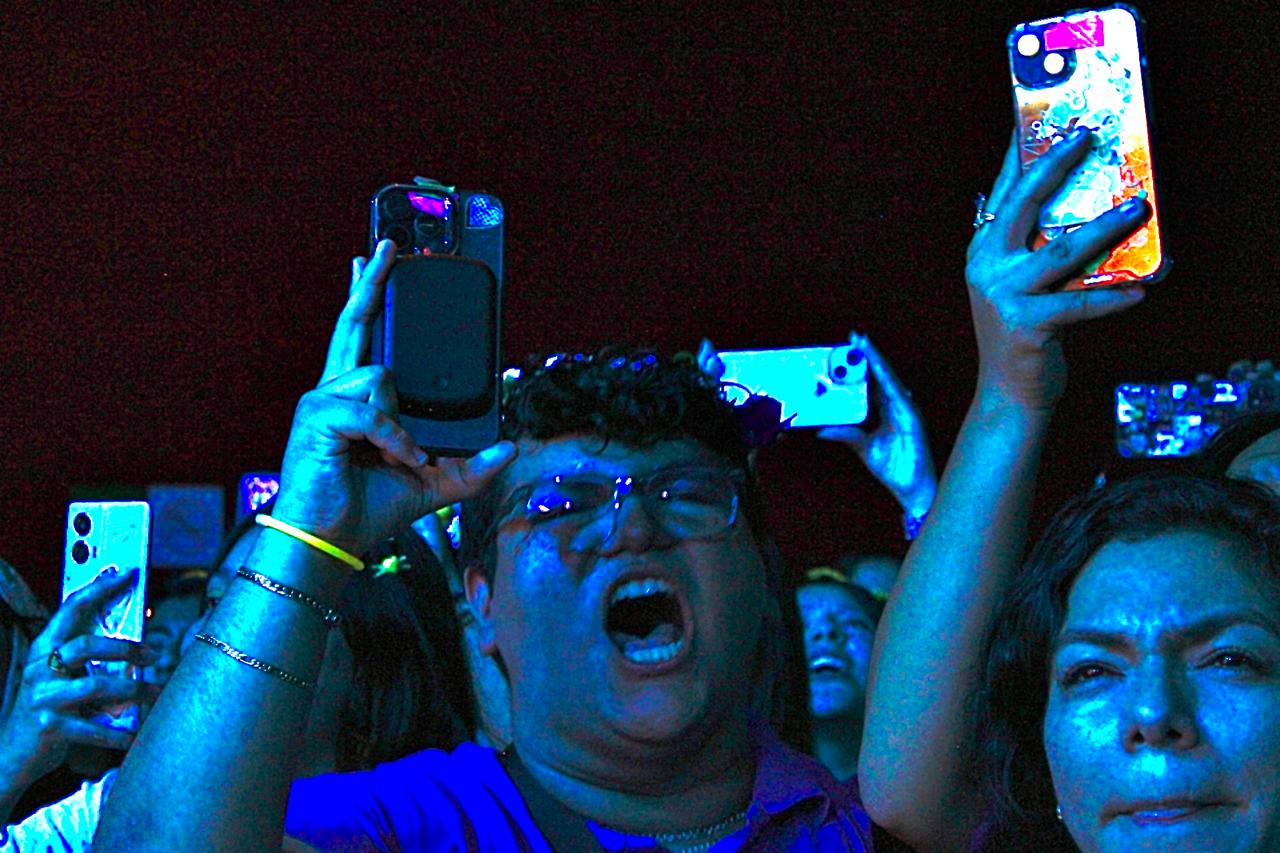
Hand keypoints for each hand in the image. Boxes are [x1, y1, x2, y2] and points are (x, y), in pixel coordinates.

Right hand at [0, 569, 158, 795]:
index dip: (99, 588)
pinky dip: (117, 733)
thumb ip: (88, 660)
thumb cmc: (48, 709)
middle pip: (86, 646)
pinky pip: (92, 728)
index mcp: (44, 649)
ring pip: (95, 685)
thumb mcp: (61, 678)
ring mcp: (42, 698)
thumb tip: (139, 643)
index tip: (127, 574)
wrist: (10, 755)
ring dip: (133, 690)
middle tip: (153, 655)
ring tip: (155, 693)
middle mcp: (39, 668)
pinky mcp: (48, 727)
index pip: (71, 608)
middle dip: (126, 648)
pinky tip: (134, 735)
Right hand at [270, 240, 517, 555]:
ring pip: (383, 376)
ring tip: (397, 457)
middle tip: (389, 246)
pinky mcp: (318, 414)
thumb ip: (473, 466)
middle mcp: (336, 389)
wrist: (330, 538)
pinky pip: (376, 410)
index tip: (374, 260)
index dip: (367, 295)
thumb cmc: (368, 508)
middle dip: (371, 280)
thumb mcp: (436, 484)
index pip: (364, 334)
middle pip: (356, 321)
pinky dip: (394, 439)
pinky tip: (393, 458)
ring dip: (401, 424)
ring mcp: (323, 398)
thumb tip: (510, 447)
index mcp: (357, 398)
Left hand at [817, 333, 936, 514]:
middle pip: (880, 375)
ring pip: (889, 378)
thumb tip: (822, 429)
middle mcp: (896, 405)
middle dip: (867, 355)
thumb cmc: (893, 467)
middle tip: (853, 336)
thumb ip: (846, 434)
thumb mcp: (863, 447)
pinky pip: (897, 393)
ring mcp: (905, 409)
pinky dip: (887, 379)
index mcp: (886, 410)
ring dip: (876, 360)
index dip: (862, 364)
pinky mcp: (912, 417)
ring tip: (863, 343)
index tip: (848, 347)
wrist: (910, 487)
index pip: (871, 382)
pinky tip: (878, 367)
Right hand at [965, 128, 1150, 411]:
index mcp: (983, 250)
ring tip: (1138, 208)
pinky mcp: (1026, 325)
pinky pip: (1079, 304)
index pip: (1002, 191)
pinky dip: (1112, 297)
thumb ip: (1037, 248)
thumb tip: (1086, 210)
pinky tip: (1140, 290)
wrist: (1008, 390)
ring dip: (1106, 227)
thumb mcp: (1020, 283)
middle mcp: (987, 265)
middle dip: (1056, 164)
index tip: (1035, 116)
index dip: (1018, 152)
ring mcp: (1003, 295)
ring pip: (1062, 251)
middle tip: (1087, 136)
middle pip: (1024, 204)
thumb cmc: (1025, 332)